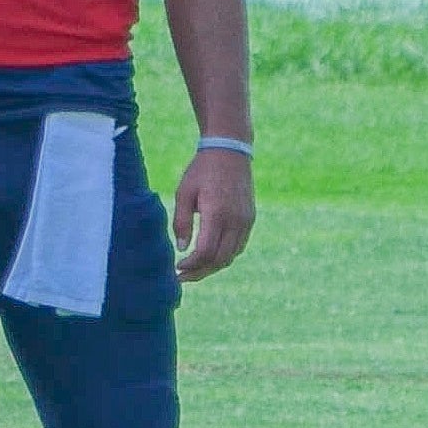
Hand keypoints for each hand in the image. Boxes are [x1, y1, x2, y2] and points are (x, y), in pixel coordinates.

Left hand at [170, 147, 253, 282]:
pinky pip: (239, 246)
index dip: (191, 265)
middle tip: (183, 277)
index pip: (206, 252)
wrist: (230, 151)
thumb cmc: (202, 170)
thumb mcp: (184, 193)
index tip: (177, 268)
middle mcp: (236, 220)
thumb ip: (182, 222)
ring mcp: (246, 221)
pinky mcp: (250, 219)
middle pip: (220, 260)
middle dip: (200, 272)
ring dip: (212, 266)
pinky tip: (210, 256)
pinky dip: (224, 256)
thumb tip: (182, 249)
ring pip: (231, 256)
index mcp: (217, 213)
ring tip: (194, 269)